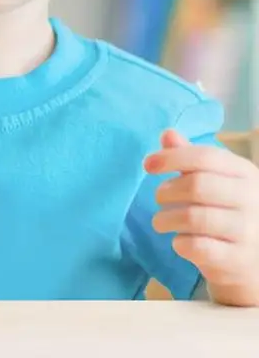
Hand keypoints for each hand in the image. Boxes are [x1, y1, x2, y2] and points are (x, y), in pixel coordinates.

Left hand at [145, 129, 258, 305]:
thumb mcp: (213, 179)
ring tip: (160, 221)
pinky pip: (198, 247)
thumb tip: (167, 134)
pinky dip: (180, 243)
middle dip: (167, 191)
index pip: (206, 157)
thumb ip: (189, 157)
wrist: (251, 260)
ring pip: (195, 217)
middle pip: (198, 186)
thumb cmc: (225, 211)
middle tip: (158, 198)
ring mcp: (250, 232)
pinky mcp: (240, 260)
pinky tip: (179, 241)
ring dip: (166, 219)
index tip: (148, 165)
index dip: (172, 158)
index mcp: (245, 173)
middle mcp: (253, 200)